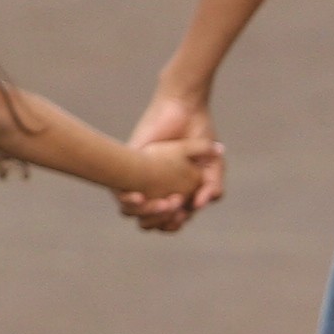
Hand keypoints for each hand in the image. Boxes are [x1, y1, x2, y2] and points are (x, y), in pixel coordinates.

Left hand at [117, 93, 222, 231]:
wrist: (184, 109)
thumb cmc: (200, 135)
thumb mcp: (213, 165)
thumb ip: (213, 186)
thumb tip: (199, 206)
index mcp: (175, 194)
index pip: (169, 222)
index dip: (175, 224)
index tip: (183, 213)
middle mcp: (155, 190)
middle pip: (150, 222)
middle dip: (162, 221)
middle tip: (175, 204)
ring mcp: (139, 180)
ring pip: (133, 214)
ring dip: (147, 214)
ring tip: (164, 201)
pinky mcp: (126, 167)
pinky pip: (119, 193)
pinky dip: (129, 201)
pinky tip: (140, 196)